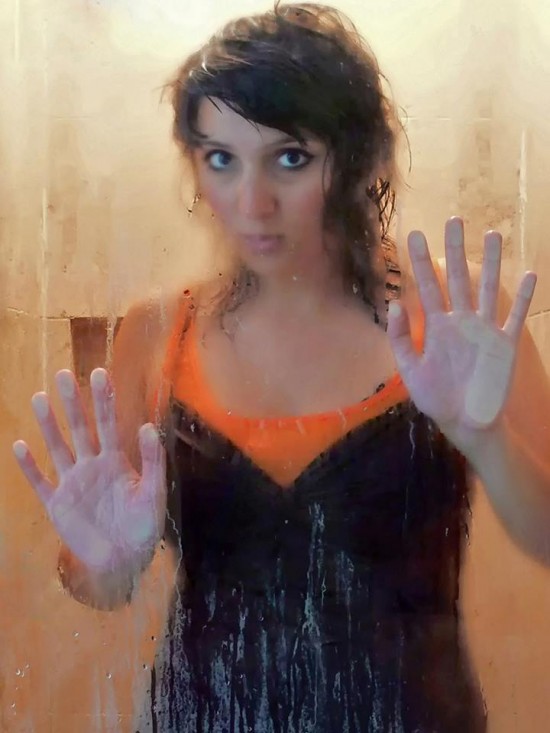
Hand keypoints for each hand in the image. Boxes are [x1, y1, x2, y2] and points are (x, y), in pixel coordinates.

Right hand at [13, 368, 165, 573]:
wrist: (125, 560)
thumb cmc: (144, 525)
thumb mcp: (153, 492)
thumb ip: (152, 461)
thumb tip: (148, 427)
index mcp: (116, 460)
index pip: (109, 424)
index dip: (104, 399)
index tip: (100, 373)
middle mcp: (92, 465)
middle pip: (81, 428)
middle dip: (73, 402)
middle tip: (63, 375)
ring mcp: (72, 483)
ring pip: (58, 447)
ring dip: (49, 425)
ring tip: (39, 398)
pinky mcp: (57, 504)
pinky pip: (40, 482)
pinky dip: (29, 466)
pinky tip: (19, 445)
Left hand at [387, 217, 536, 449]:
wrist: (465, 423)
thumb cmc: (436, 398)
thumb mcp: (410, 371)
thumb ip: (400, 338)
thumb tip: (393, 303)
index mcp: (436, 327)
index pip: (426, 286)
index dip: (420, 261)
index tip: (414, 234)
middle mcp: (461, 321)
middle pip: (457, 278)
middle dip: (455, 249)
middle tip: (454, 219)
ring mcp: (484, 330)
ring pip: (489, 289)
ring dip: (491, 263)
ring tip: (493, 234)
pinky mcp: (504, 344)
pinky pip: (515, 316)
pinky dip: (524, 296)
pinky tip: (529, 273)